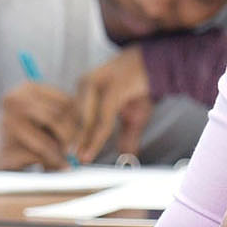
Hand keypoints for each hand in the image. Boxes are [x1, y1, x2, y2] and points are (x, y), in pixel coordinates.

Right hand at [0, 81, 80, 169]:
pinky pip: (43, 154)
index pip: (66, 101)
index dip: (80, 120)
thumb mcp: (42, 114)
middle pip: (60, 118)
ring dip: (63, 152)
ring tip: (64, 159)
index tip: (84, 134)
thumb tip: (89, 129)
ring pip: (53, 136)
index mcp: (28, 88)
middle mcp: (16, 100)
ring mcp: (11, 122)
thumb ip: (63, 115)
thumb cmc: (26, 130)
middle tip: (75, 150)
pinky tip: (55, 166)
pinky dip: (54, 162)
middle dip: (72, 137)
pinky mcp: (10, 145)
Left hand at [72, 46, 153, 163]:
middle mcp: (86, 84)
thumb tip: (127, 156)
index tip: (68, 156)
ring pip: (85, 118)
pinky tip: (92, 149)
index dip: (70, 137)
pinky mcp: (113, 88)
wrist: (158, 64)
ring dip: (82, 141)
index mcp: (85, 89)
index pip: (71, 115)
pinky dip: (97, 136)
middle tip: (70, 161)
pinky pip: (102, 117)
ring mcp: (98, 84)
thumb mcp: (133, 116)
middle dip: (73, 142)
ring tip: (80, 159)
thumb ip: (127, 136)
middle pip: (74, 118)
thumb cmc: (142, 87)